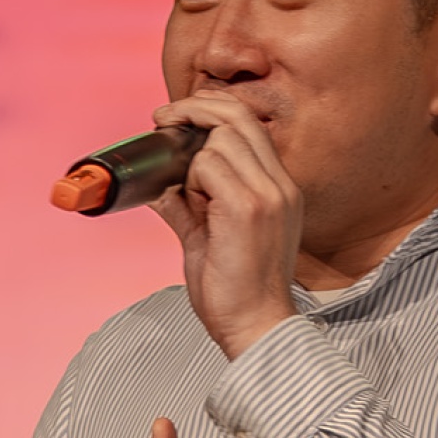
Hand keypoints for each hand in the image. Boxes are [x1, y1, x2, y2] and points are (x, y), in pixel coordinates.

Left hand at [150, 96, 302, 362]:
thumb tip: (158, 188)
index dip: (212, 112)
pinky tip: (193, 208)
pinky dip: (190, 180)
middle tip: (161, 118)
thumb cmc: (236, 292)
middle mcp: (279, 186)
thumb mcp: (209, 240)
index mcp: (278, 190)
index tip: (178, 120)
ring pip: (219, 138)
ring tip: (188, 196)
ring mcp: (267, 194)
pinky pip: (207, 166)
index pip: (250, 127)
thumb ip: (188, 208)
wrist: (256, 328)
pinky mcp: (247, 208)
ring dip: (191, 158)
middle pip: (238, 117)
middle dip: (194, 109)